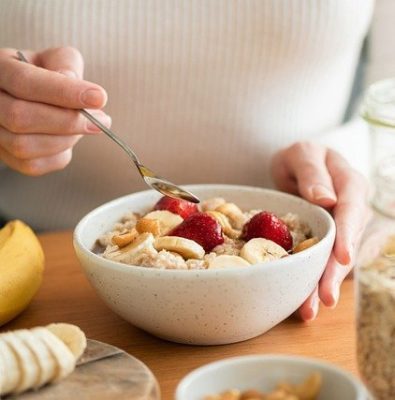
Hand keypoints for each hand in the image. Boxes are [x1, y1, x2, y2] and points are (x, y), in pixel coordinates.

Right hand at [0, 47, 110, 174]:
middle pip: (20, 118)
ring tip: (86, 127)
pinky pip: (35, 165)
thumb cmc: (44, 77)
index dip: (64, 92)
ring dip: (66, 139)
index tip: (98, 98)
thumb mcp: (55, 59)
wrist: (29, 99)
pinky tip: (69, 139)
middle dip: (68, 122)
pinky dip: (60, 154)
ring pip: (25, 146)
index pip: (24, 82)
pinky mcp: (7, 157)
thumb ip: (66, 66)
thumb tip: (77, 88)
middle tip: (101, 120)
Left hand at [271, 142, 370, 320]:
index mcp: (350, 184)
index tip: (342, 257)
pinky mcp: (329, 240)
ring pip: (336, 258)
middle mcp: (351, 209)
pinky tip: (304, 302)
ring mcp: (342, 227)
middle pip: (347, 243)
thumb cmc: (300, 157)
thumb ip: (312, 172)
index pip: (352, 210)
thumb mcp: (301, 153)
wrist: (296, 166)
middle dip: (335, 272)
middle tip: (324, 298)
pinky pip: (323, 261)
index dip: (348, 234)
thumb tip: (327, 199)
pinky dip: (314, 280)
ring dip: (323, 284)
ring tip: (309, 310)